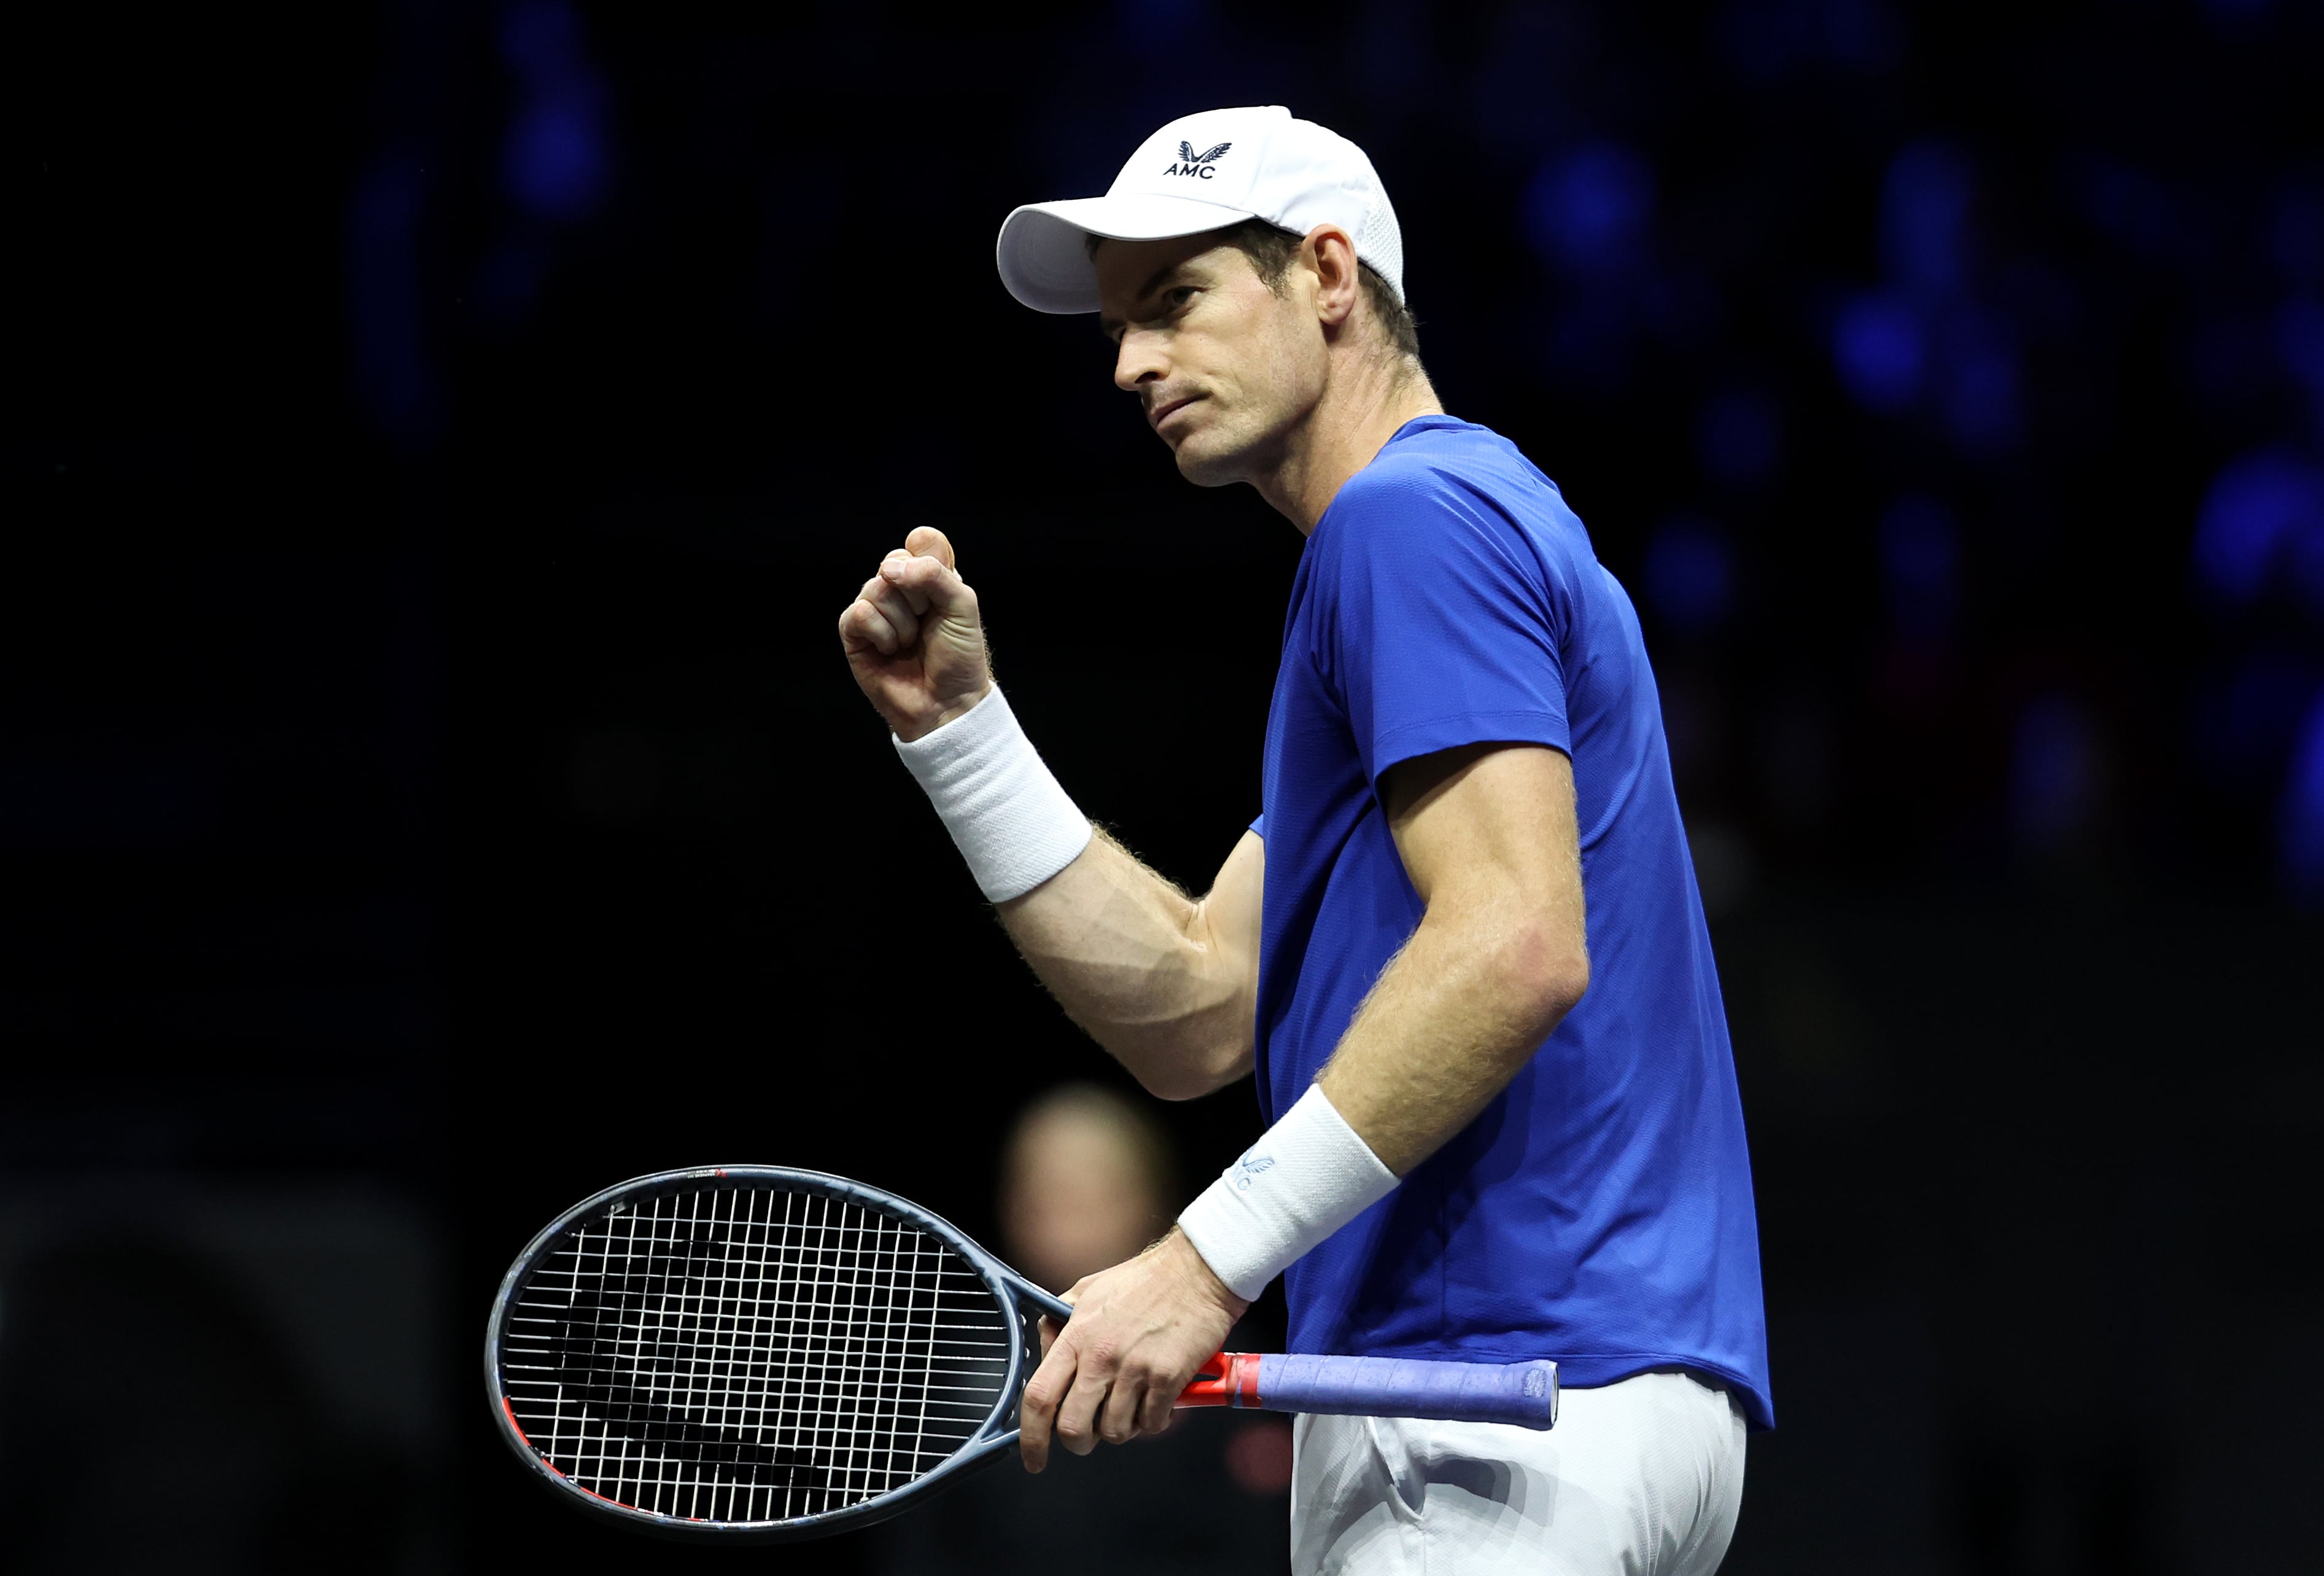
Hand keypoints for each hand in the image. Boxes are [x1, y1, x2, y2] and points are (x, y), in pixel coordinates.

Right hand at [836, 526, 993, 741]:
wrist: (947, 702)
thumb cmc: (959, 657)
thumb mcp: (963, 607)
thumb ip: (935, 574)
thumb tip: (889, 568)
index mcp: (929, 577)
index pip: (921, 540)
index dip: (930, 561)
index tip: (943, 592)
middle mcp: (900, 589)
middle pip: (894, 561)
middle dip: (917, 595)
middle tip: (927, 622)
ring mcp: (875, 610)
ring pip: (876, 588)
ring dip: (901, 621)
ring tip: (910, 643)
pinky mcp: (854, 634)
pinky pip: (859, 613)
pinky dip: (881, 633)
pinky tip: (890, 650)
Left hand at [1018, 1228, 1248, 1472]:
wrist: (1197, 1270)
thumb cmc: (1144, 1279)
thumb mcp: (1088, 1290)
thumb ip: (1061, 1322)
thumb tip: (1045, 1352)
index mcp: (1076, 1336)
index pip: (1039, 1397)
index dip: (1031, 1437)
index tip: (1033, 1459)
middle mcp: (1101, 1356)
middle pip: (1073, 1427)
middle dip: (1079, 1442)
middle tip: (1091, 1434)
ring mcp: (1135, 1369)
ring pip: (1116, 1431)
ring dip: (1122, 1428)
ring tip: (1132, 1404)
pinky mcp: (1168, 1378)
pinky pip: (1152, 1423)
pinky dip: (1154, 1421)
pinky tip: (1159, 1400)